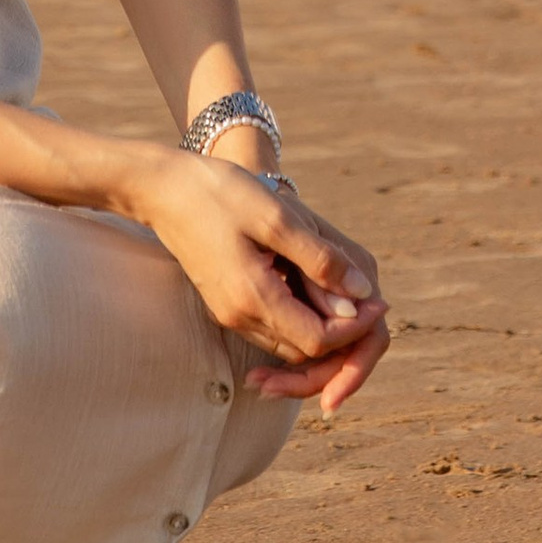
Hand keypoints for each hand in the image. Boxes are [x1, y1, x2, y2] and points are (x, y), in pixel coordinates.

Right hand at [134, 149, 390, 415]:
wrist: (164, 189)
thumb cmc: (221, 193)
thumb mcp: (277, 218)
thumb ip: (320, 260)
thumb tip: (361, 295)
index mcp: (253, 298)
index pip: (318, 340)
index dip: (354, 327)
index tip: (377, 298)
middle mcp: (240, 316)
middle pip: (305, 353)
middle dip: (343, 337)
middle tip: (372, 305)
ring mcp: (230, 313)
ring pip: (290, 344)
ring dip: (324, 330)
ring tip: (352, 298)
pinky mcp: (226, 303)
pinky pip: (273, 328)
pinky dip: (302, 321)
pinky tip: (318, 293)